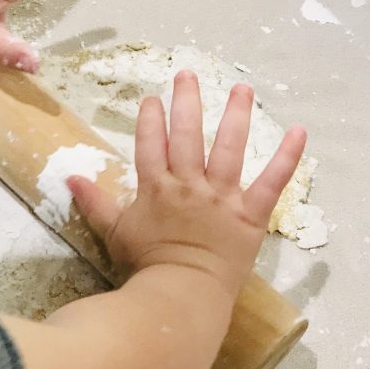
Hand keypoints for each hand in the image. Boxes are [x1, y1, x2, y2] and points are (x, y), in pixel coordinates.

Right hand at [69, 72, 306, 300]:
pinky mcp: (250, 214)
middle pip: (188, 134)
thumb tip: (70, 177)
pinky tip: (299, 131)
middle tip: (188, 74)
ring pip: (230, 147)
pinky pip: (272, 182)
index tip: (152, 99)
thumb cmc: (146, 265)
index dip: (151, 118)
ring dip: (236, 114)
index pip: (151, 143)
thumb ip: (95, 202)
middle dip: (187, 100)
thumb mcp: (113, 232)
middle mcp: (190, 183)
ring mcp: (222, 196)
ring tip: (241, 88)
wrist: (180, 294)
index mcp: (157, 187)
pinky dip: (288, 157)